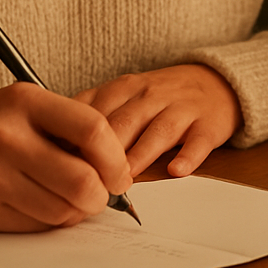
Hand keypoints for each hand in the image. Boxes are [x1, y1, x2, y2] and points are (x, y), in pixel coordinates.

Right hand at [0, 82, 131, 231]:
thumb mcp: (25, 107)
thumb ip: (69, 129)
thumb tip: (118, 171)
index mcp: (24, 101)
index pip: (92, 130)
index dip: (116, 159)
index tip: (119, 174)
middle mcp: (5, 137)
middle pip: (82, 181)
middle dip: (100, 196)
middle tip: (99, 194)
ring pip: (61, 211)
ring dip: (74, 212)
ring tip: (66, 197)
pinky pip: (35, 228)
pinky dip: (47, 222)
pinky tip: (39, 205)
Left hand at [74, 64, 241, 177]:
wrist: (215, 83)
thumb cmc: (159, 98)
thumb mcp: (124, 96)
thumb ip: (93, 116)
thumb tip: (53, 146)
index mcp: (125, 88)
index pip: (95, 110)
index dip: (77, 139)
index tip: (61, 165)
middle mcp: (151, 95)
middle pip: (122, 123)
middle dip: (104, 154)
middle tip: (89, 184)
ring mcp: (181, 109)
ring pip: (157, 131)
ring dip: (139, 156)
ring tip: (124, 182)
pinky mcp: (208, 124)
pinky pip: (198, 141)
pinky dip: (188, 156)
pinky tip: (176, 170)